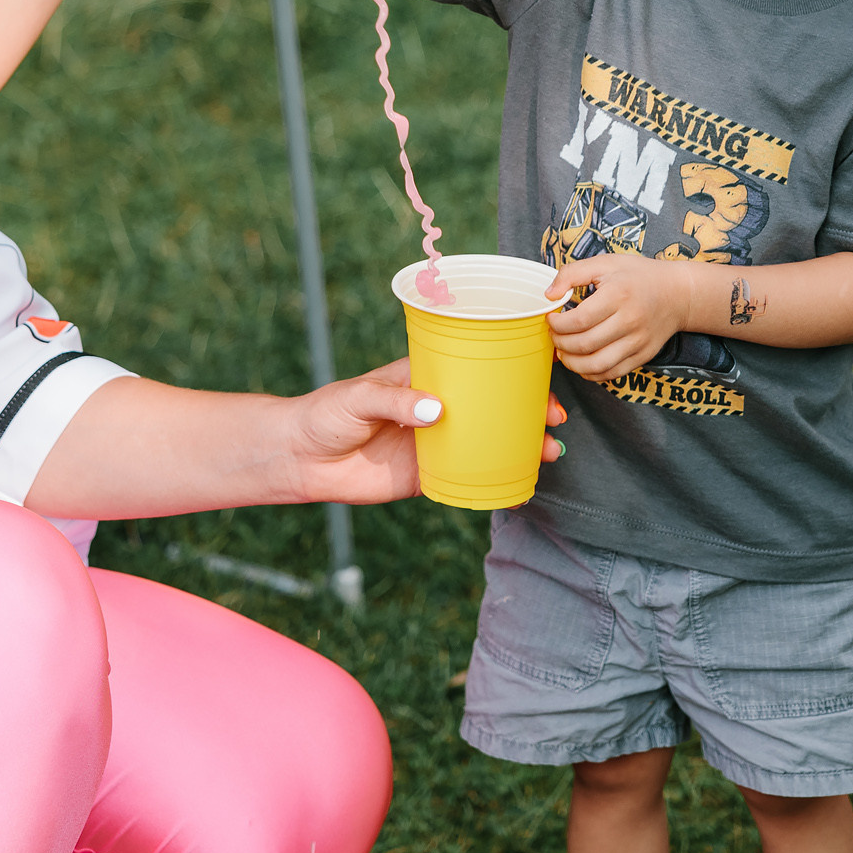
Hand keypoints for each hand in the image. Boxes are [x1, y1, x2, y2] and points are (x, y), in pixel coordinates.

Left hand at [284, 358, 571, 503]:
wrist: (299, 458)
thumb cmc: (326, 413)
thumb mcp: (359, 398)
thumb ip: (396, 401)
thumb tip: (437, 411)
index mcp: (425, 378)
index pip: (476, 369)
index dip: (510, 372)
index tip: (540, 377)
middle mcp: (438, 408)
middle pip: (493, 407)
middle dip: (529, 411)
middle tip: (553, 421)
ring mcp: (436, 443)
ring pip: (489, 442)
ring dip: (522, 446)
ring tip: (549, 452)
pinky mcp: (427, 476)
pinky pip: (469, 477)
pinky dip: (497, 480)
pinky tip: (521, 484)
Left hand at [545, 254, 698, 381]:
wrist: (678, 294)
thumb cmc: (639, 276)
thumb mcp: (605, 263)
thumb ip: (572, 273)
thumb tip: (549, 294)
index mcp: (618, 294)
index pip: (579, 320)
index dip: (557, 324)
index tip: (551, 319)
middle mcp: (630, 321)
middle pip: (585, 344)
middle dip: (560, 343)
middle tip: (554, 336)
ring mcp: (638, 341)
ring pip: (597, 365)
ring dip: (572, 363)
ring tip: (563, 352)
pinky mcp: (643, 355)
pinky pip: (612, 373)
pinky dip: (591, 373)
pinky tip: (582, 362)